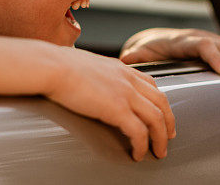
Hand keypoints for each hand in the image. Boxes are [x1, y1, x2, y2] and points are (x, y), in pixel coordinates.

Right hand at [42, 46, 175, 161]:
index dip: (159, 101)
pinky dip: (142, 145)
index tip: (161, 114)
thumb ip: (96, 74)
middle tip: (168, 137)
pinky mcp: (117, 109)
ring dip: (160, 138)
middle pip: (161, 102)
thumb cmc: (58, 65)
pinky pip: (139, 132)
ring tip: (158, 151)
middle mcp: (128, 79)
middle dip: (168, 122)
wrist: (51, 66)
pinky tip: (138, 154)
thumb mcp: (86, 64)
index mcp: (120, 68)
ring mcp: (125, 93)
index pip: (151, 84)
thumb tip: (89, 82)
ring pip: (157, 119)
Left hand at [119, 28, 219, 81]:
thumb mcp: (139, 53)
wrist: (154, 41)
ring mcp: (209, 40)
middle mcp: (198, 37)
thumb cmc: (148, 50)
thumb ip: (135, 57)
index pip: (202, 45)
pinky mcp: (216, 46)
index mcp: (181, 40)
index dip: (214, 57)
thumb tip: (127, 60)